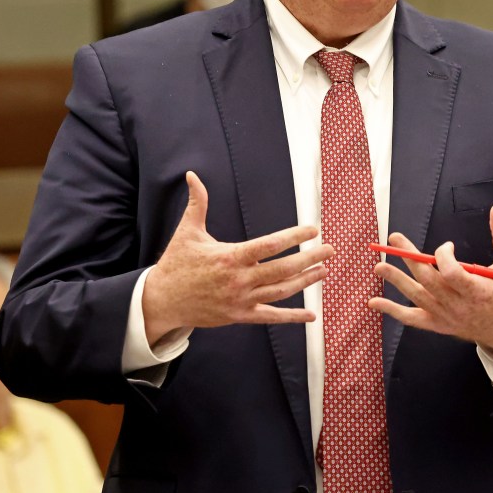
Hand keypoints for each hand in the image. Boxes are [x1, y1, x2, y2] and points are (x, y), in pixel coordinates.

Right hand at [142, 171, 332, 345]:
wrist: (162, 301)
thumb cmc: (177, 263)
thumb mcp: (187, 230)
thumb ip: (198, 203)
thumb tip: (192, 175)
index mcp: (230, 256)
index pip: (270, 245)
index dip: (294, 237)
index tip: (312, 229)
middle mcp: (239, 280)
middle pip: (283, 269)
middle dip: (310, 258)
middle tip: (330, 249)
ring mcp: (241, 300)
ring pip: (281, 291)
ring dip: (306, 281)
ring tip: (323, 270)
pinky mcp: (240, 315)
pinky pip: (271, 316)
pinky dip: (292, 317)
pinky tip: (311, 315)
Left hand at [368, 205, 492, 363]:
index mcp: (477, 291)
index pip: (451, 273)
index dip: (444, 256)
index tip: (447, 246)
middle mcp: (458, 306)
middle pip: (428, 280)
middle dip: (409, 258)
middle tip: (394, 239)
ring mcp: (446, 317)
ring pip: (416, 296)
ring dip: (396, 280)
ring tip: (379, 266)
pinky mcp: (439, 324)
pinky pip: (412, 318)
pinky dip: (392, 311)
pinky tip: (374, 302)